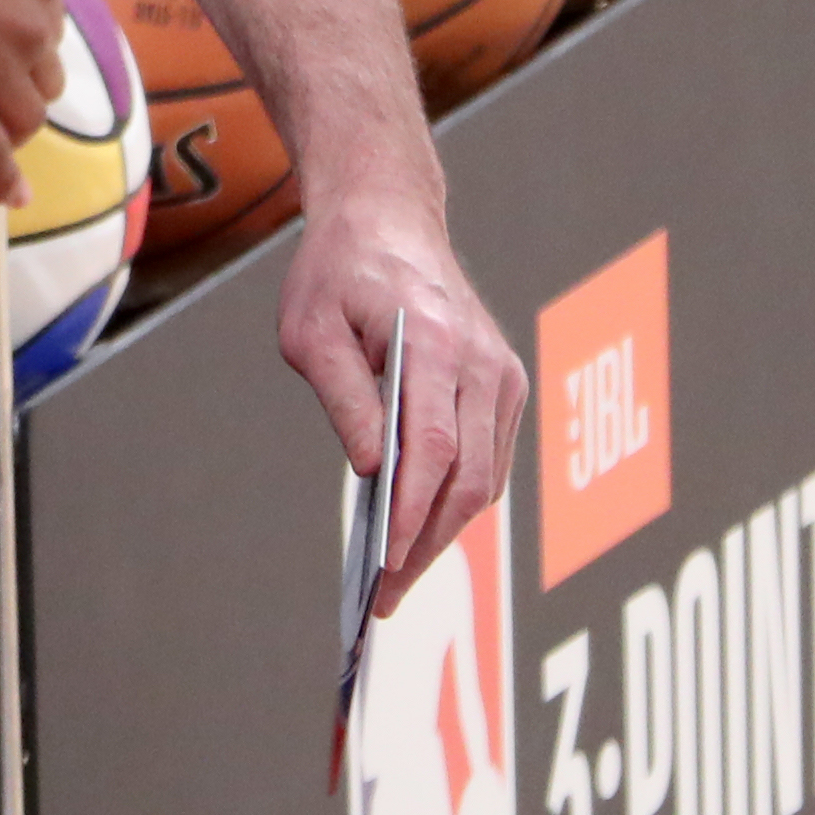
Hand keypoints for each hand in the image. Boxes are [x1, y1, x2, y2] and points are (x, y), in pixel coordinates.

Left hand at [279, 175, 526, 618]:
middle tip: (386, 597)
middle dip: (428, 544)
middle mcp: (481, 361)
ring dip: (444, 531)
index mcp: (433, 341)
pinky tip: (418, 528)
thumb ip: (344, 399)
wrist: (388, 218)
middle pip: (469, 477)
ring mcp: (500, 374)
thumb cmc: (339, 272)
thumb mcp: (311, 330)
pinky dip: (457, 499)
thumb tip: (370, 471)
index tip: (386, 565)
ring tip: (396, 577)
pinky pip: (489, 458)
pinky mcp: (503, 384)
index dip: (412, 513)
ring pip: (485, 477)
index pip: (434, 447)